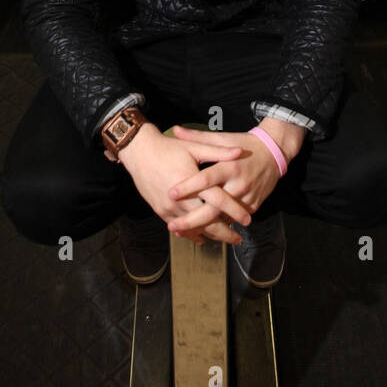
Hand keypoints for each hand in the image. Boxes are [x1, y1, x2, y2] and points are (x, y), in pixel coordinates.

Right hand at [118, 123, 247, 244]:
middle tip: (238, 239)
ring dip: (209, 235)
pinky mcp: (161, 211)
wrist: (139, 153)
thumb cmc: (169, 148)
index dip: (234, 210)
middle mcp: (181, 200)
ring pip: (193, 228)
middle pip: (207, 222)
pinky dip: (191, 234)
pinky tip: (201, 238)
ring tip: (224, 240)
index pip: (219, 201)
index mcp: (193, 183)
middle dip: (224, 233)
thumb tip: (240, 151)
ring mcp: (169, 208)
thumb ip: (219, 152)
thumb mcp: (195, 147)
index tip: (247, 219)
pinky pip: (179, 227)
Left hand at [165, 118, 304, 235]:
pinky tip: (201, 233)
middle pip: (213, 208)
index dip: (189, 187)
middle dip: (192, 220)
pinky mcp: (252, 206)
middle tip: (173, 226)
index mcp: (229, 166)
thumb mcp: (222, 138)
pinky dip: (218, 227)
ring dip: (202, 228)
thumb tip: (175, 130)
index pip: (206, 179)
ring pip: (223, 219)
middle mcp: (238, 184)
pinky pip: (233, 220)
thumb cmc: (243, 144)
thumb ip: (198, 137)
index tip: (171, 194)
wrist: (274, 153)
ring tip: (181, 233)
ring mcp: (246, 197)